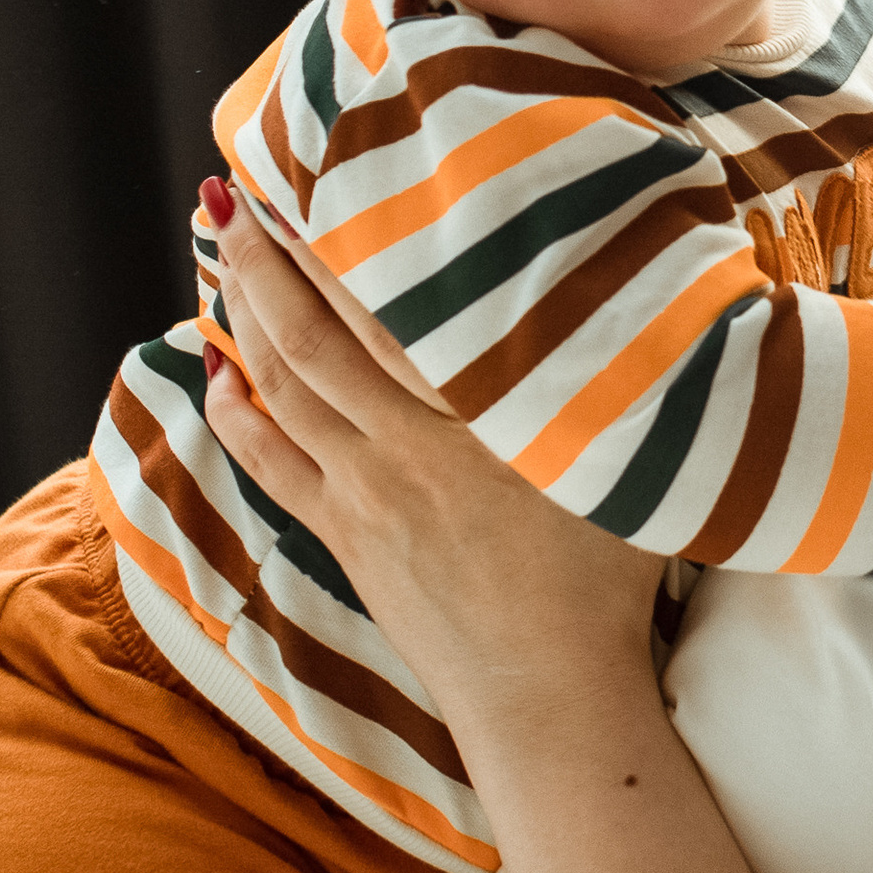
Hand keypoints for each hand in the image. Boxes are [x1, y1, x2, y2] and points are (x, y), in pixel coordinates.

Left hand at [200, 183, 664, 740]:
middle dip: (267, 260)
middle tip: (236, 196)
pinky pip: (270, 461)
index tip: (316, 179)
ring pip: (281, 387)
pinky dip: (235, 413)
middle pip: (312, 335)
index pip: (387, 306)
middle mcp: (404, 444)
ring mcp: (365, 493)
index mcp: (473, 415)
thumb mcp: (627, 461)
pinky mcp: (349, 536)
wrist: (549, 693)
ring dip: (244, 317)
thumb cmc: (609, 580)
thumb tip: (657, 293)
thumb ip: (619, 378)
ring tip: (221, 254)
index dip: (343, 241)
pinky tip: (215, 374)